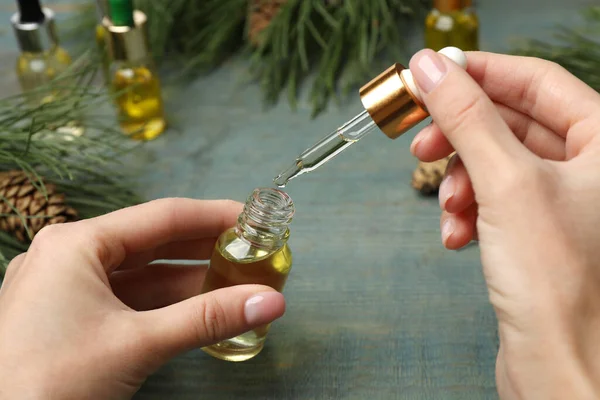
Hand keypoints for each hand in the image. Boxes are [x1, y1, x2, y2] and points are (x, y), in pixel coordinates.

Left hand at [0, 199, 285, 399]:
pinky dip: (163, 304)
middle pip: (151, 243)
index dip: (213, 216)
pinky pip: (125, 300)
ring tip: (235, 280)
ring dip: (187, 280)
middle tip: (250, 250)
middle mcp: (67, 257)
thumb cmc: (49, 384)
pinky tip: (198, 307)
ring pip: (140, 275)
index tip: (252, 220)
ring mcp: (63, 289)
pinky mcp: (66, 320)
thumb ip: (208, 319)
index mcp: (75, 244)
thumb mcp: (138, 344)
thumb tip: (270, 303)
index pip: (161, 217)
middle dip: (203, 249)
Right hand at [409, 50, 599, 397]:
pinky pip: (490, 200)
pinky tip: (456, 235)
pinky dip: (465, 211)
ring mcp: (559, 199)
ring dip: (458, 180)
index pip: (534, 80)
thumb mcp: (506, 181)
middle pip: (508, 121)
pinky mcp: (533, 231)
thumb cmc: (557, 281)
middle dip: (459, 134)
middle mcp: (587, 166)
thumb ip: (467, 118)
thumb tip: (431, 68)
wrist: (559, 364)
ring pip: (493, 163)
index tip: (430, 75)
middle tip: (419, 141)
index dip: (479, 72)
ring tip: (448, 206)